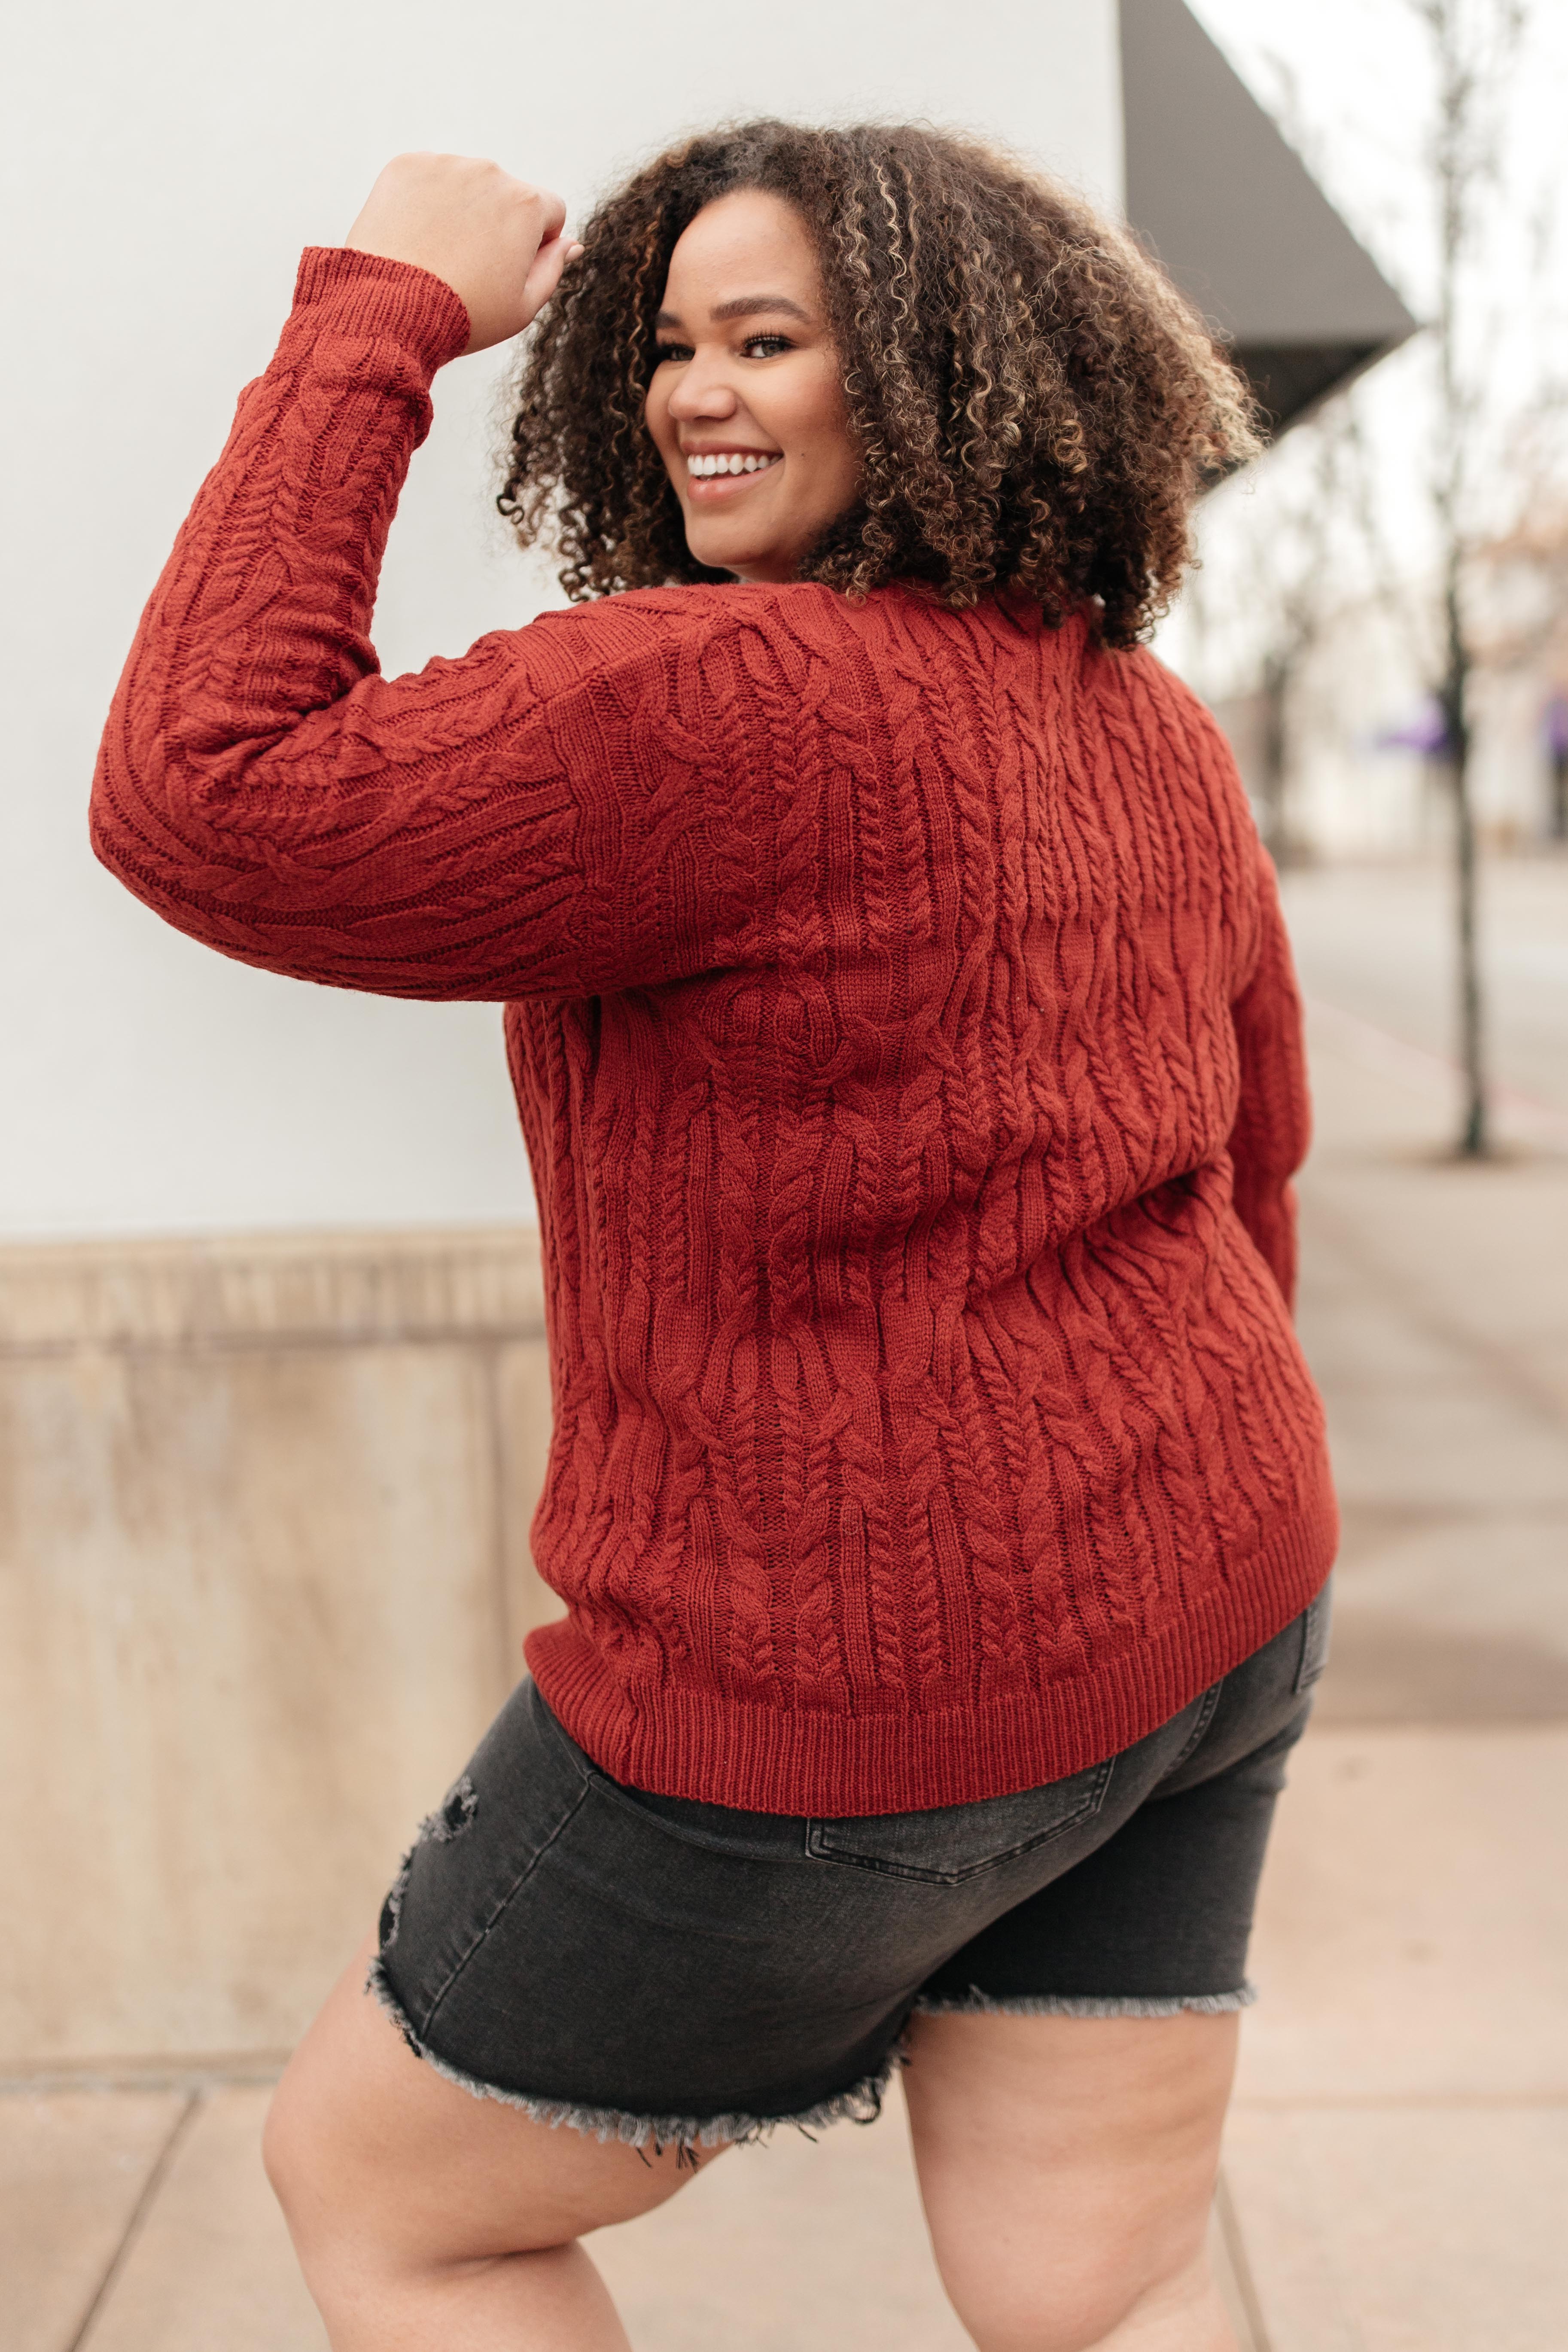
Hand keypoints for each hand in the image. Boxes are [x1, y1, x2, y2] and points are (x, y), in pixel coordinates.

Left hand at [345, 153, 578, 353]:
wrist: (393, 310)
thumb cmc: (464, 315)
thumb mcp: (523, 307)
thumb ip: (553, 268)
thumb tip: (571, 243)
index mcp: (527, 203)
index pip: (551, 210)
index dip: (537, 242)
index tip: (511, 267)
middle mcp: (490, 171)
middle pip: (506, 194)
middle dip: (497, 223)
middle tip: (469, 268)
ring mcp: (446, 165)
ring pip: (465, 185)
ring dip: (461, 211)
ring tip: (439, 255)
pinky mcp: (406, 165)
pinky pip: (426, 180)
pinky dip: (424, 203)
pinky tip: (416, 238)